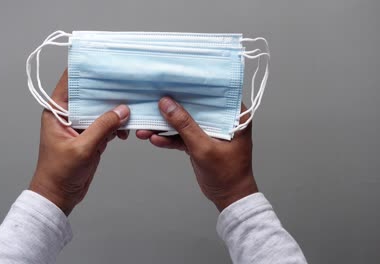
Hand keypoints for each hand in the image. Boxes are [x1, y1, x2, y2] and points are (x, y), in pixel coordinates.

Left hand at [29, 70, 129, 214]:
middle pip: (90, 94)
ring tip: (130, 112)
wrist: (60, 195)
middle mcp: (68, 114)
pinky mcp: (91, 136)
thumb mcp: (82, 148)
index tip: (103, 60)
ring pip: (101, 109)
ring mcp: (81, 125)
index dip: (85, 69)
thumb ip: (102, 127)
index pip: (69, 81)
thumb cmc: (60, 172)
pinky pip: (107, 124)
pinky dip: (117, 126)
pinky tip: (126, 130)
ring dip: (115, 110)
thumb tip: (123, 109)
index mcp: (57, 111)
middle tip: (126, 83)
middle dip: (107, 90)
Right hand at [136, 97, 257, 211]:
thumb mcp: (203, 148)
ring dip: (166, 125)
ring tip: (146, 127)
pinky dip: (169, 138)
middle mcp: (223, 119)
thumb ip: (184, 125)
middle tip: (153, 100)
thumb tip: (167, 103)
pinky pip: (182, 135)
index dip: (192, 85)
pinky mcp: (200, 141)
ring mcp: (210, 130)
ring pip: (185, 122)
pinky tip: (154, 138)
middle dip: (173, 106)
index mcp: (234, 115)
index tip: (172, 80)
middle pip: (194, 106)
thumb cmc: (227, 174)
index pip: (212, 92)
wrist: (228, 198)